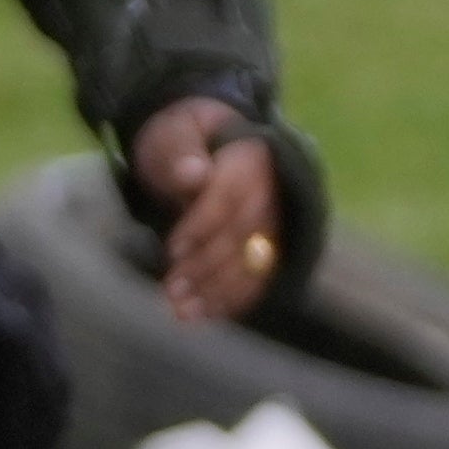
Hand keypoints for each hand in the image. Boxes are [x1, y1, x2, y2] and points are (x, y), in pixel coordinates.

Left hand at [132, 95, 284, 325]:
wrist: (206, 140)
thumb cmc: (183, 136)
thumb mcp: (174, 133)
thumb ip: (182, 151)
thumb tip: (194, 173)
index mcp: (252, 157)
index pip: (231, 197)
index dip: (203, 225)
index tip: (172, 249)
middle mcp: (272, 191)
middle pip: (244, 235)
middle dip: (207, 266)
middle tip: (172, 290)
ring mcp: (276, 221)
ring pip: (254, 262)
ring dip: (219, 290)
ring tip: (183, 311)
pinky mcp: (270, 245)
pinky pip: (260, 277)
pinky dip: (234, 298)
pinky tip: (206, 315)